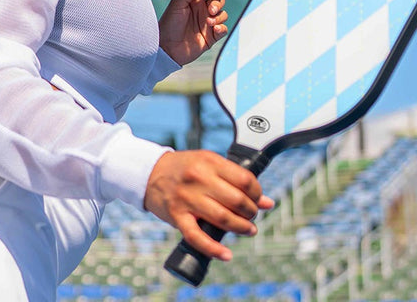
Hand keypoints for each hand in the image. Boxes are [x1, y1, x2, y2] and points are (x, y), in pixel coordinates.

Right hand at [144, 151, 273, 260]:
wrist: (150, 173)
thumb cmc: (184, 168)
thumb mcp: (209, 163)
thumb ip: (235, 179)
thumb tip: (267, 202)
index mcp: (209, 161)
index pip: (244, 179)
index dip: (256, 193)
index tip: (258, 199)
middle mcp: (198, 178)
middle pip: (236, 200)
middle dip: (251, 212)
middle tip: (252, 216)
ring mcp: (187, 198)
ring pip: (222, 218)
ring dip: (241, 228)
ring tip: (248, 230)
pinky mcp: (176, 215)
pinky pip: (197, 237)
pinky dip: (214, 248)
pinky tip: (226, 254)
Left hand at [159, 0, 227, 65]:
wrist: (167, 48)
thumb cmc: (169, 24)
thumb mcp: (177, 3)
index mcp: (194, 1)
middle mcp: (202, 11)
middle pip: (219, 1)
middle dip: (217, 3)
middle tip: (210, 10)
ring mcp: (207, 23)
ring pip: (223, 14)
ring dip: (218, 17)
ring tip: (208, 22)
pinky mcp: (211, 36)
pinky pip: (224, 29)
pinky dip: (222, 28)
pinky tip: (214, 29)